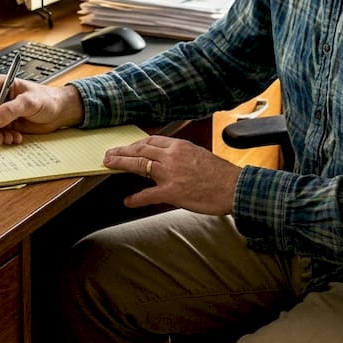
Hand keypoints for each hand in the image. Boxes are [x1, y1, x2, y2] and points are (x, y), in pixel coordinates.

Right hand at [0, 78, 83, 144]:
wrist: (60, 111)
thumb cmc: (48, 99)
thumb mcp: (30, 102)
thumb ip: (11, 110)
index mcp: (1, 86)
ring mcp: (3, 112)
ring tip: (10, 139)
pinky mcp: (8, 124)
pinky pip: (0, 133)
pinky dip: (6, 138)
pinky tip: (16, 138)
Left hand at [104, 136, 240, 214]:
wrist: (233, 188)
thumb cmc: (221, 174)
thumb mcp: (200, 155)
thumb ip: (182, 155)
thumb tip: (170, 158)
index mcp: (180, 146)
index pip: (151, 141)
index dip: (135, 144)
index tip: (128, 147)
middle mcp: (172, 156)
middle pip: (140, 150)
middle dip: (122, 152)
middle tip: (109, 154)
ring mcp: (170, 174)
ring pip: (139, 166)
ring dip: (121, 165)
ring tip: (109, 166)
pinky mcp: (172, 192)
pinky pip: (147, 194)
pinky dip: (135, 198)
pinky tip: (128, 201)